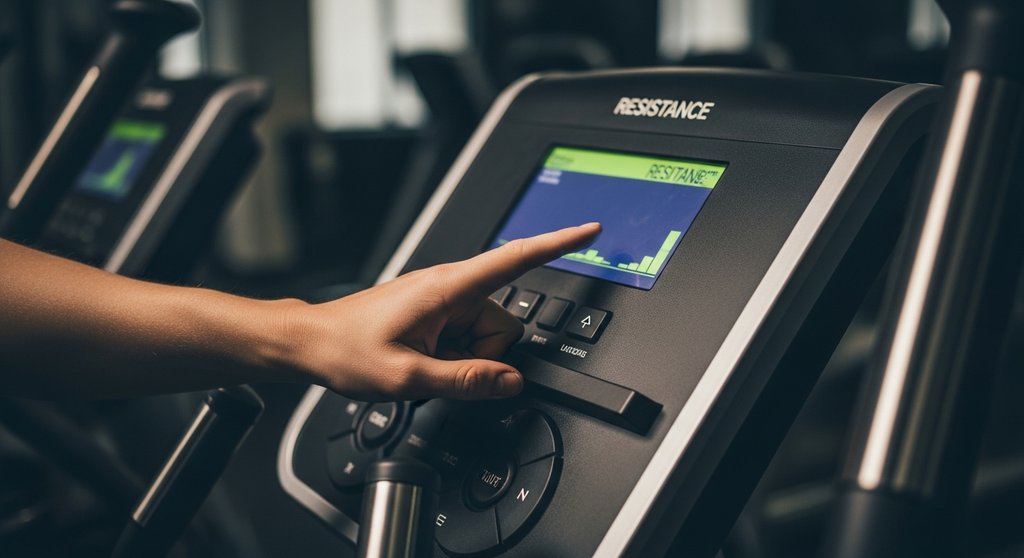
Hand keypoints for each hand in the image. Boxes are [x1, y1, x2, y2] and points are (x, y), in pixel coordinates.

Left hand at [285, 223, 600, 400]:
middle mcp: (449, 288)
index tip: (589, 232)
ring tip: (424, 365)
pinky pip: (465, 339)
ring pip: (485, 337)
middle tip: (441, 368)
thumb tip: (510, 382)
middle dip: (484, 356)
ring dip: (465, 359)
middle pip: (503, 324)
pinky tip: (422, 362)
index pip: (516, 259)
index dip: (558, 244)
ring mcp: (442, 301)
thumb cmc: (347, 349)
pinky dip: (453, 357)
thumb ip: (466, 380)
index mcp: (448, 288)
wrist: (311, 342)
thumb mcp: (408, 376)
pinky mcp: (435, 314)